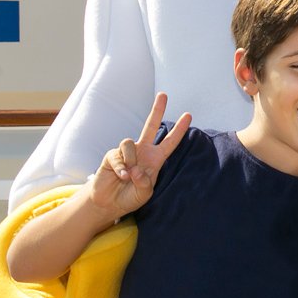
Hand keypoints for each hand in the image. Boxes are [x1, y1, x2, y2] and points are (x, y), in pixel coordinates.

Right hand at [87, 93, 191, 221]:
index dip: (179, 130)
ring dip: (130, 160)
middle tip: (163, 94)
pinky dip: (120, 167)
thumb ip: (145, 183)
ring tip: (128, 176)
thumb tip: (137, 169)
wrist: (109, 203)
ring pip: (130, 143)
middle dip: (157, 110)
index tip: (188, 115)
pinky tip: (121, 177)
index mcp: (155, 160)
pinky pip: (118, 155)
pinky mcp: (112, 155)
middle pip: (151, 126)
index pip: (170, 142)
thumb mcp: (144, 194)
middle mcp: (142, 151)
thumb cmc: (130, 197)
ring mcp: (127, 152)